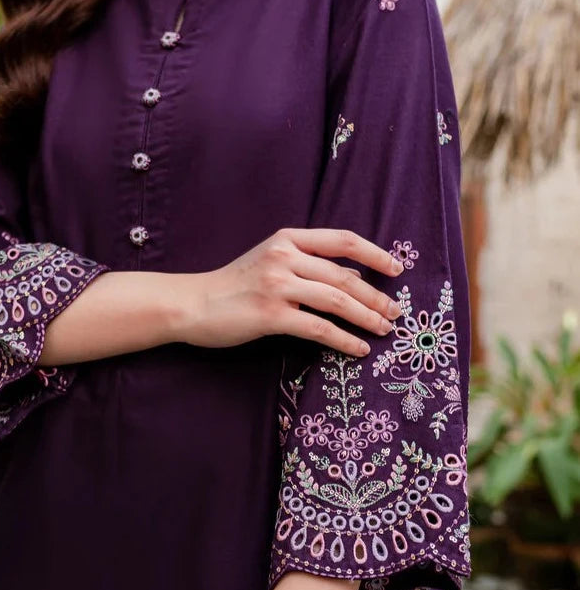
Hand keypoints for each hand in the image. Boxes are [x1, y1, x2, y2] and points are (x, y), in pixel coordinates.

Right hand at [182, 226, 403, 357]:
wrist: (193, 304)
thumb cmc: (233, 285)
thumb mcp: (270, 261)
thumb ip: (305, 263)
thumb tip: (350, 277)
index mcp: (288, 239)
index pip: (343, 240)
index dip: (375, 254)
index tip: (397, 269)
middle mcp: (284, 257)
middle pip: (345, 276)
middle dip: (376, 296)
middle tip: (395, 313)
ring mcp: (277, 285)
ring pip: (337, 301)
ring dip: (367, 318)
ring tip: (383, 331)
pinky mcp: (271, 315)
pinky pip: (318, 328)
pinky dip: (343, 340)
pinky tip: (357, 350)